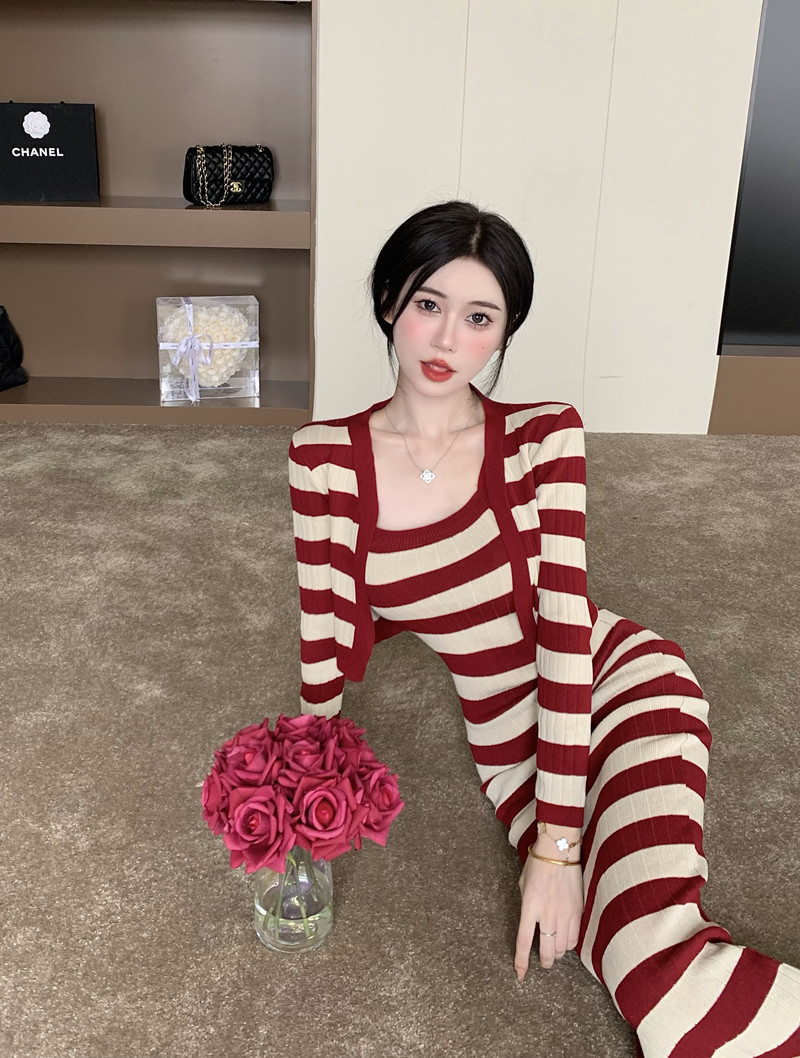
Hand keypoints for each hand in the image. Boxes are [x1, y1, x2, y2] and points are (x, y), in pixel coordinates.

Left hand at [514, 841, 582, 980]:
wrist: (559, 850)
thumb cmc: (538, 863)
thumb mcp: (523, 884)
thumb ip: (526, 905)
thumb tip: (531, 920)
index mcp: (529, 907)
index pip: (523, 941)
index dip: (521, 961)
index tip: (520, 975)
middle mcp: (546, 913)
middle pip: (546, 951)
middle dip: (544, 962)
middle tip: (543, 963)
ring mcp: (564, 913)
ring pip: (561, 948)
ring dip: (556, 953)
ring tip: (554, 951)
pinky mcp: (577, 911)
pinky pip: (575, 937)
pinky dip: (569, 944)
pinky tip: (566, 941)